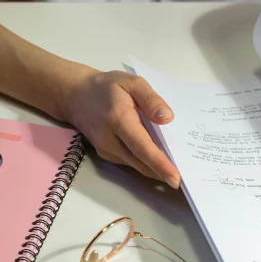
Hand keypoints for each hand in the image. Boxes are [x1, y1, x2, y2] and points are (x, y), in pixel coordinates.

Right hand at [61, 69, 180, 187]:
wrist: (76, 96)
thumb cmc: (106, 86)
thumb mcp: (132, 82)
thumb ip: (151, 99)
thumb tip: (167, 118)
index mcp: (118, 119)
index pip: (142, 146)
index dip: (160, 164)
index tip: (175, 178)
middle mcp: (109, 139)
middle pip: (140, 162)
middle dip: (162, 173)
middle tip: (184, 179)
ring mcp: (106, 150)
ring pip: (136, 165)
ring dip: (155, 169)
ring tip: (175, 168)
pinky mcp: (106, 155)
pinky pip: (130, 162)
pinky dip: (145, 162)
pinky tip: (157, 157)